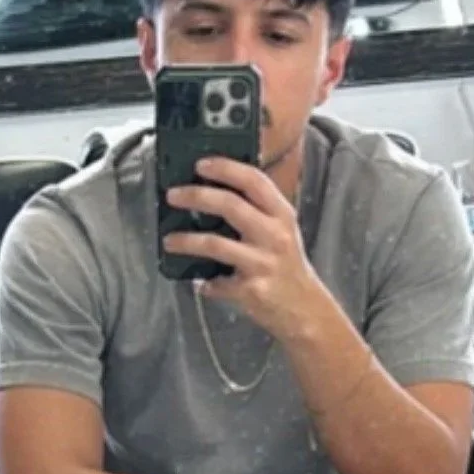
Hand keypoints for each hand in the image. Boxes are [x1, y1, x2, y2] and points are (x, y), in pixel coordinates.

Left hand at [162, 157, 322, 338]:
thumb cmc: (287, 265)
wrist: (305, 309)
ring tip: (168, 240)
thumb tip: (212, 191)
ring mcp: (263, 264)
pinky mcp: (251, 290)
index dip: (225, 168)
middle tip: (173, 195)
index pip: (254, 181)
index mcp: (282, 215)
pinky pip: (216, 283)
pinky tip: (202, 283)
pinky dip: (205, 283)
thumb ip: (257, 210)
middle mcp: (275, 236)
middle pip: (230, 205)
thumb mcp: (281, 230)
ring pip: (215, 244)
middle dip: (196, 196)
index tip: (200, 164)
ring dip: (185, 241)